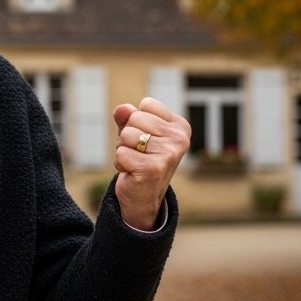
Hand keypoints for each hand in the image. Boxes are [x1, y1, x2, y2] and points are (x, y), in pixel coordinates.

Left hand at [111, 97, 190, 229]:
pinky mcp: (153, 168)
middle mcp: (180, 139)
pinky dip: (120, 163)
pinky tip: (132, 172)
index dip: (137, 120)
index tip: (146, 138)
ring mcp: (168, 154)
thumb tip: (122, 109)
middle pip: (135, 118)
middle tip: (138, 153)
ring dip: (123, 149)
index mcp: (180, 126)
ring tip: (135, 161)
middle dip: (127, 135)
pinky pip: (121, 154)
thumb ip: (127, 117)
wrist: (143, 196)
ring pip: (126, 135)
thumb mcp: (135, 132)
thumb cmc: (140, 158)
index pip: (147, 104)